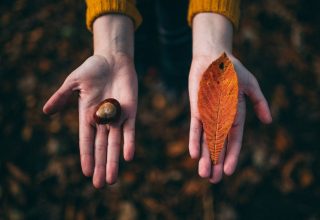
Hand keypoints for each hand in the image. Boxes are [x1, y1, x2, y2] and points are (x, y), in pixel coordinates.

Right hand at [43, 15, 136, 187]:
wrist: (113, 60)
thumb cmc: (92, 69)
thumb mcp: (74, 83)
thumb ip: (62, 97)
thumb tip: (45, 111)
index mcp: (87, 116)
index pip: (86, 140)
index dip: (86, 156)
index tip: (86, 172)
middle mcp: (103, 120)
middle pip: (101, 147)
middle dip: (100, 165)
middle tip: (99, 185)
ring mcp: (117, 117)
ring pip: (115, 143)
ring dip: (113, 161)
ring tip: (111, 179)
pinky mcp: (130, 111)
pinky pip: (130, 130)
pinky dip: (129, 143)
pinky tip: (127, 157)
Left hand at [188, 13, 271, 182]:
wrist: (214, 57)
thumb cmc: (233, 70)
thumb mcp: (251, 86)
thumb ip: (260, 103)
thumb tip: (269, 121)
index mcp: (235, 115)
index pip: (234, 140)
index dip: (232, 156)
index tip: (229, 171)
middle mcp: (220, 119)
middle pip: (219, 145)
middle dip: (216, 162)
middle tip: (214, 180)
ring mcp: (208, 115)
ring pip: (206, 140)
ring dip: (205, 157)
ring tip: (204, 174)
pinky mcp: (196, 109)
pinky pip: (195, 127)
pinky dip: (194, 140)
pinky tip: (194, 154)